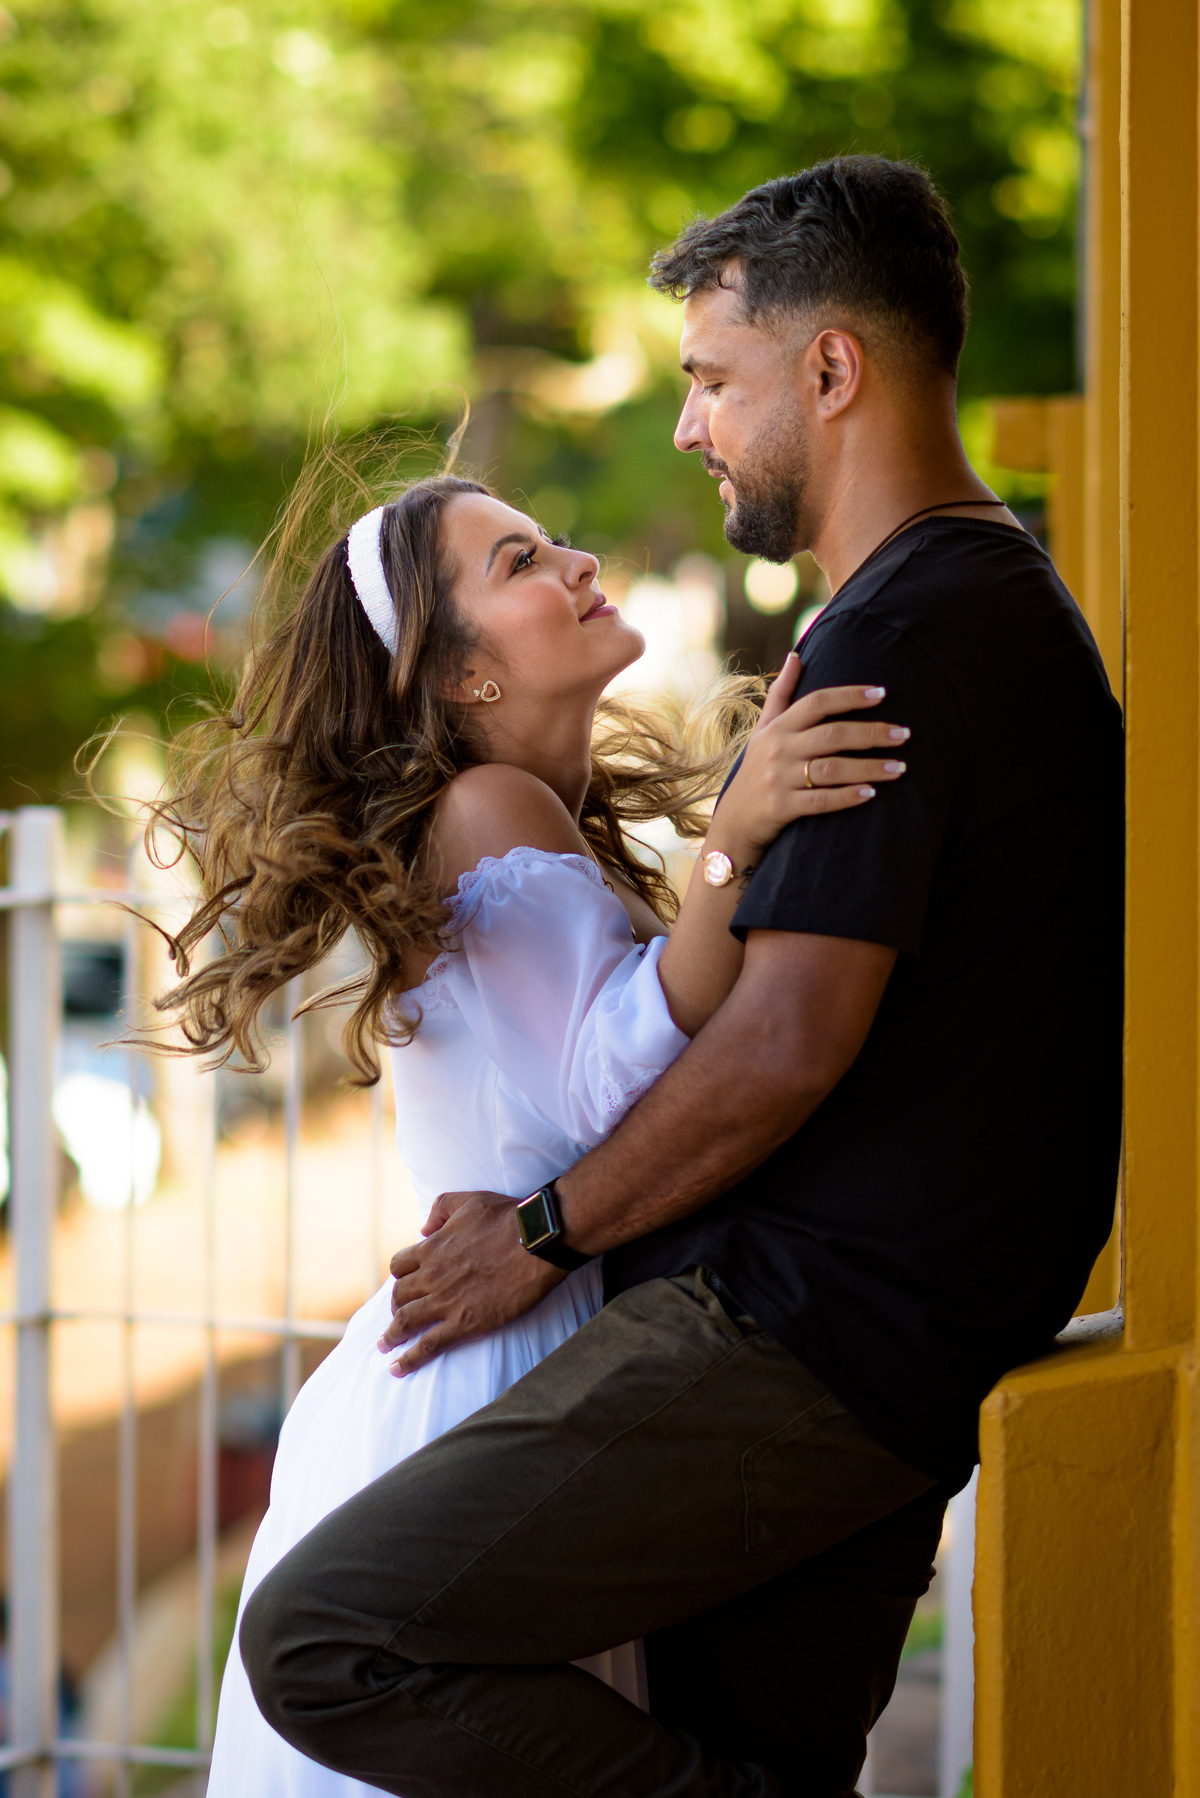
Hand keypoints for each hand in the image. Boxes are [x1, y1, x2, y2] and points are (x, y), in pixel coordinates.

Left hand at [378, 1190, 564, 1374]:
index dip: (400, 1276)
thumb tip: (422, 1228)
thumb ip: (440, 1209)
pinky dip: (409, 1359)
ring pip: (405, 1321)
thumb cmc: (508, 1218)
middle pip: (398, 1295)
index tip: (404, 1284)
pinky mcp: (465, 1323)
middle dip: (395, 1306)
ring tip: (384, 1346)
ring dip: (391, 1335)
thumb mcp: (469, 1200)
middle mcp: (432, 1276)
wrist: (537, 1242)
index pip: (399, 1266)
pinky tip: (398, 1368)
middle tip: (397, 1317)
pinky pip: (429, 1345)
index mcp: (432, 1248)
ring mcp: (446, 1301)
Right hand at [714, 653, 909, 860]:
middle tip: (904, 734)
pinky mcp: (782, 807)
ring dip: (869, 768)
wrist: (734, 822)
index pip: (817, 702)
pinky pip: (821, 801)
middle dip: (871, 733)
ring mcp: (779, 779)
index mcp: (777, 728)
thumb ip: (780, 694)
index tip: (882, 694)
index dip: (850, 696)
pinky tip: (871, 794)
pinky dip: (847, 797)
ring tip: (900, 768)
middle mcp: (778, 749)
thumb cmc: (755, 770)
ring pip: (832, 768)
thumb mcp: (763, 730)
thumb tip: (795, 655)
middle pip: (832, 734)